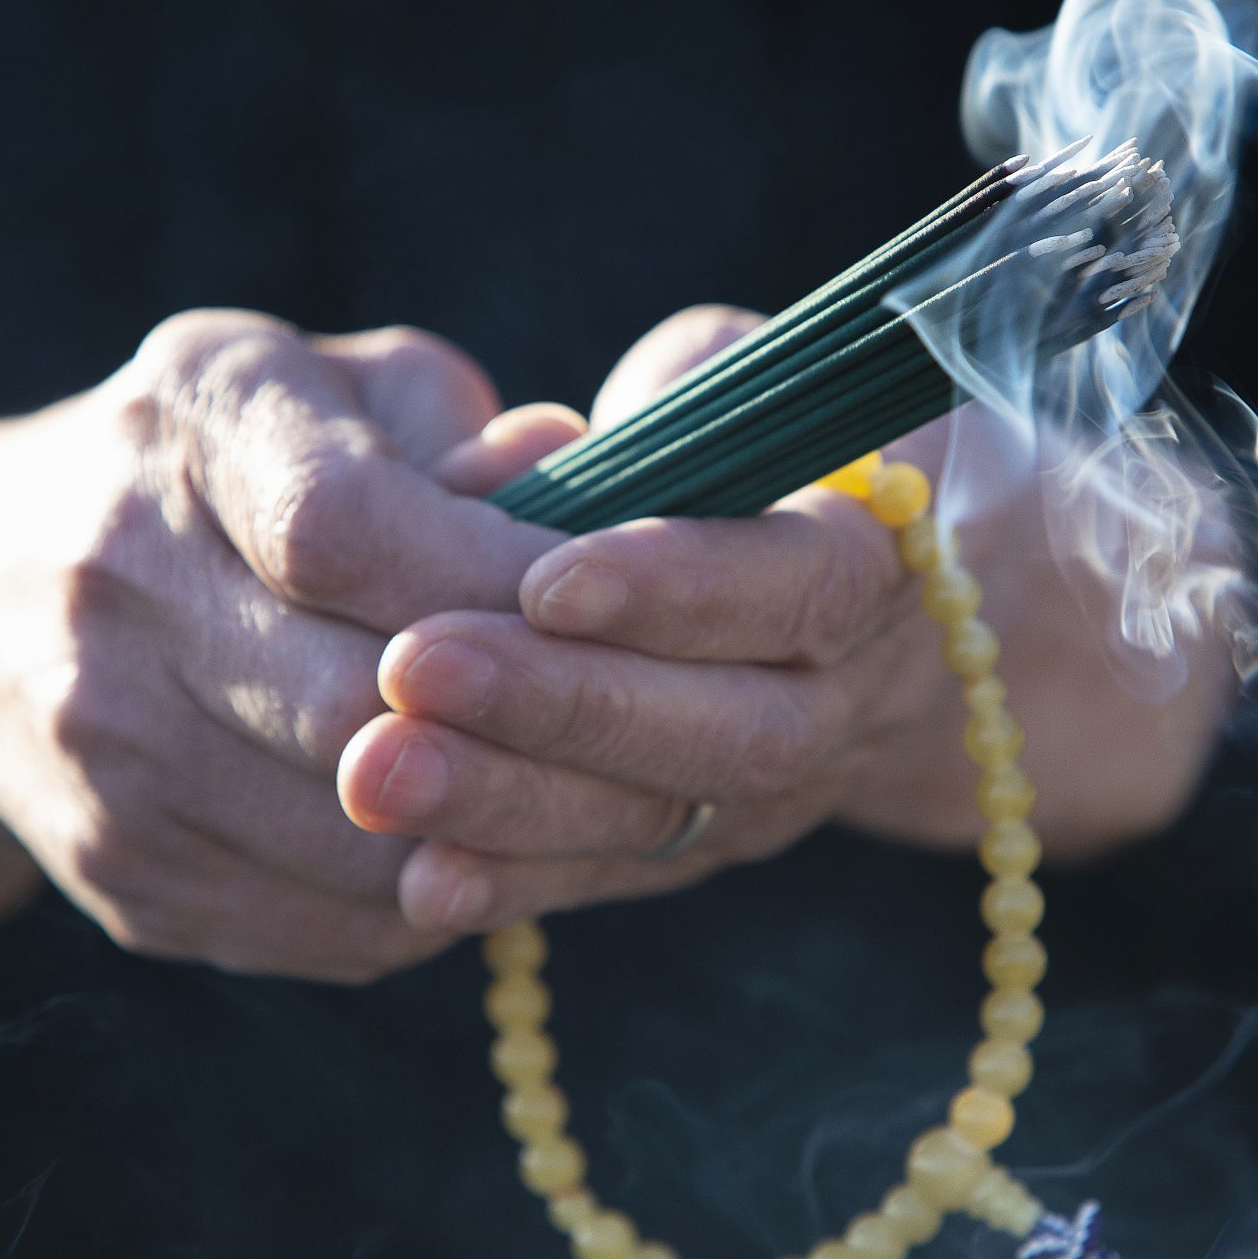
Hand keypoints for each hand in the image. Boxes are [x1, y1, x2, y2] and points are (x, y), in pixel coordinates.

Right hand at [0, 313, 575, 980]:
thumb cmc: (202, 468)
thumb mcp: (313, 384)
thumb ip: (451, 424)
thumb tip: (576, 484)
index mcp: (187, 427)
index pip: (346, 528)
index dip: (494, 584)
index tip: (610, 607)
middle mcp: (117, 589)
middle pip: (355, 707)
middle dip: (532, 734)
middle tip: (663, 737)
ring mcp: (105, 751)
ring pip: (356, 840)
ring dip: (505, 835)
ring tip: (606, 804)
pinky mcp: (119, 876)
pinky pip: (324, 925)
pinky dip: (436, 902)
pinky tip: (496, 851)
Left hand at [337, 307, 1228, 936]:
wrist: (876, 608)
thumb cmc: (773, 447)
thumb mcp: (734, 377)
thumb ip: (636, 415)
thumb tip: (489, 476)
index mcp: (880, 542)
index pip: (802, 581)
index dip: (681, 588)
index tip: (545, 581)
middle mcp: (856, 687)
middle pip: (737, 728)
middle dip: (567, 705)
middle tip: (413, 669)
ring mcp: (792, 787)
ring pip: (671, 816)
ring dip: (514, 800)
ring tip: (377, 771)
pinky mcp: (711, 844)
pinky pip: (619, 875)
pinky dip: (518, 881)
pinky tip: (420, 878)